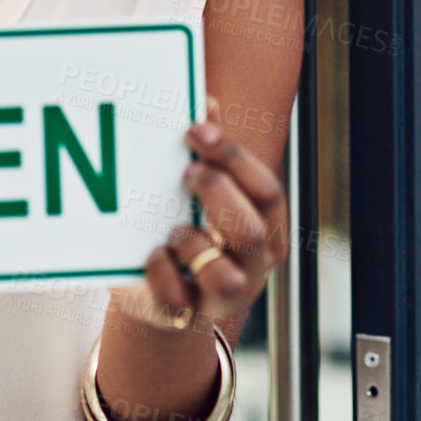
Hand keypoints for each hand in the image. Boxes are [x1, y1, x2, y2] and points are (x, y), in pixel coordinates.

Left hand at [147, 102, 289, 328]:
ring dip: (195, 243)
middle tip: (185, 173)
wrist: (158, 299)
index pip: (268, 191)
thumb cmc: (183, 231)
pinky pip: (178, 305)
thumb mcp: (195, 194)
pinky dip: (162, 275)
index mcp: (264, 230)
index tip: (195, 131)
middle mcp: (252, 267)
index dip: (233, 158)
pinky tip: (152, 254)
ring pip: (227, 278)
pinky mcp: (183, 318)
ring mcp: (220, 298)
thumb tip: (206, 102)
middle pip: (253, 230)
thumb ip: (206, 153)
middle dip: (217, 194)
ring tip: (173, 228)